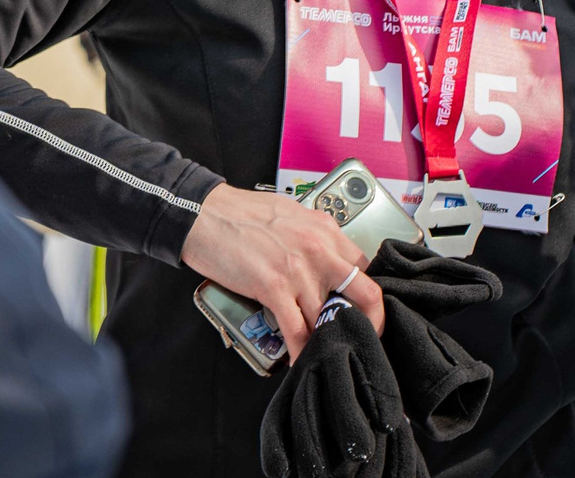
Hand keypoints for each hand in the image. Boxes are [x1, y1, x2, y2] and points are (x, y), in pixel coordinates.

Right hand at [182, 183, 384, 358]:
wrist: (204, 215)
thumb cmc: (242, 213)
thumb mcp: (291, 215)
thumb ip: (314, 238)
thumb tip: (324, 261)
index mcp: (326, 230)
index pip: (365, 266)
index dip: (369, 293)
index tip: (366, 310)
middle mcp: (320, 249)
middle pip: (366, 293)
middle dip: (370, 321)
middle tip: (363, 338)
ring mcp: (298, 270)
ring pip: (329, 317)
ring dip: (326, 337)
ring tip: (324, 351)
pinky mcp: (273, 288)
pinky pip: (297, 330)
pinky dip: (301, 351)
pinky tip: (302, 361)